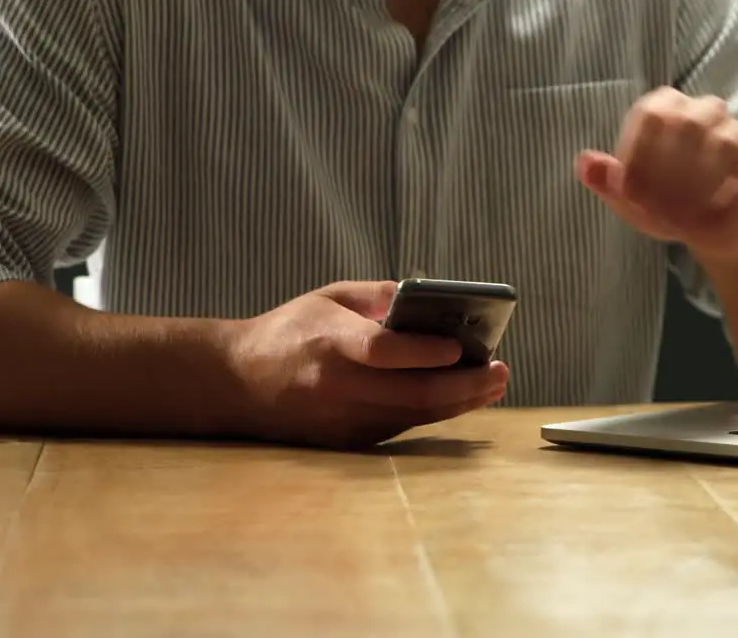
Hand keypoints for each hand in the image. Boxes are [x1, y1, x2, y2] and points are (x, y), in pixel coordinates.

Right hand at [223, 281, 507, 449]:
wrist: (237, 384)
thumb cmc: (290, 331)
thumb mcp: (330, 297)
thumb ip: (379, 296)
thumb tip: (433, 300)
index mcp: (327, 341)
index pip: (381, 351)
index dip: (422, 352)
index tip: (460, 346)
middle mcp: (335, 386)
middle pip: (411, 393)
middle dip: (464, 385)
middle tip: (500, 371)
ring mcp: (341, 420)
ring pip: (414, 415)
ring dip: (460, 401)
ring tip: (492, 382)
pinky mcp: (347, 441)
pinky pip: (401, 426)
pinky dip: (435, 411)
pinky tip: (461, 395)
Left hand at [575, 86, 737, 263]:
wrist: (721, 232)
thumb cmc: (671, 207)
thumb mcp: (633, 201)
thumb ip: (608, 181)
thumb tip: (583, 163)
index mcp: (668, 111)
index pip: (651, 112)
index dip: (636, 152)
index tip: (628, 191)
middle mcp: (706, 114)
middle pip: (686, 121)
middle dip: (666, 171)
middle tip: (655, 209)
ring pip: (723, 140)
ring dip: (697, 185)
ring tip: (681, 220)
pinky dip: (728, 201)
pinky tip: (711, 222)